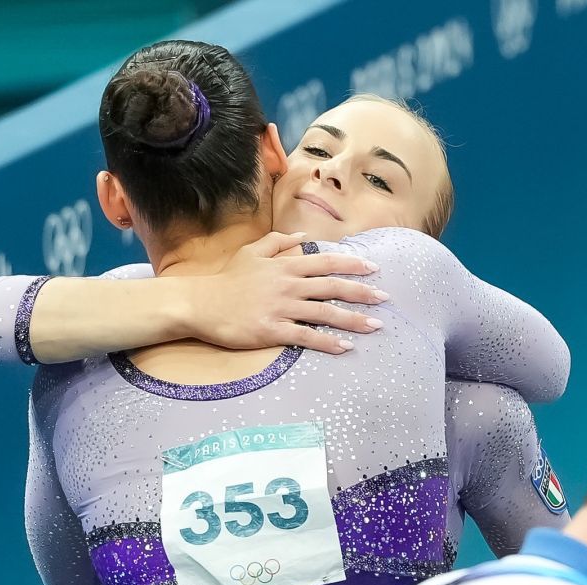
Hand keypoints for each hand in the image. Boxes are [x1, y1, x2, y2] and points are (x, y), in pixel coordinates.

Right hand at [189, 232, 387, 353]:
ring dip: (353, 320)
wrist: (201, 303)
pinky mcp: (273, 330)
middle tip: (385, 298)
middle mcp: (288, 285)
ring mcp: (281, 308)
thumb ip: (277, 241)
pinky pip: (307, 337)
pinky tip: (345, 347)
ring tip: (375, 326)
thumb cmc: (226, 279)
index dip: (352, 265)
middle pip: (333, 287)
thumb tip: (302, 235)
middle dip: (362, 292)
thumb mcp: (251, 252)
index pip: (326, 262)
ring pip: (325, 312)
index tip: (373, 268)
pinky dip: (328, 342)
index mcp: (284, 265)